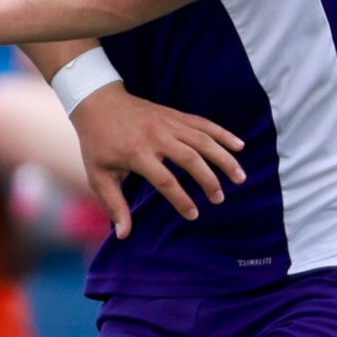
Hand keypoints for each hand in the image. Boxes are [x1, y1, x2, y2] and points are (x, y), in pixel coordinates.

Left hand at [67, 85, 245, 237]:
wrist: (97, 102)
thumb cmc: (97, 143)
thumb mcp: (98, 175)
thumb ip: (114, 204)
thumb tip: (123, 235)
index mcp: (137, 153)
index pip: (165, 180)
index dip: (181, 199)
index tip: (193, 215)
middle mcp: (156, 137)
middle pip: (190, 159)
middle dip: (208, 180)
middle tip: (219, 198)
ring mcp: (168, 123)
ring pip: (202, 140)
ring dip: (224, 158)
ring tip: (240, 177)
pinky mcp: (175, 114)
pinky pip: (203, 124)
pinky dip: (222, 134)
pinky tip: (239, 146)